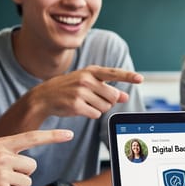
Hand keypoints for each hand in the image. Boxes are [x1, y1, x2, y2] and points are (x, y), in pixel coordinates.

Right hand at [25, 66, 142, 118]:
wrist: (44, 97)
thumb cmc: (69, 89)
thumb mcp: (88, 84)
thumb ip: (107, 89)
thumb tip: (125, 96)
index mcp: (91, 71)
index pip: (114, 73)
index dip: (128, 76)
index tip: (140, 79)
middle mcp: (87, 79)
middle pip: (113, 96)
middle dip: (108, 101)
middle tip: (94, 99)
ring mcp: (81, 92)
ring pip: (105, 107)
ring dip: (99, 108)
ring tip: (85, 103)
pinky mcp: (76, 105)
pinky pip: (96, 114)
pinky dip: (91, 114)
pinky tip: (80, 108)